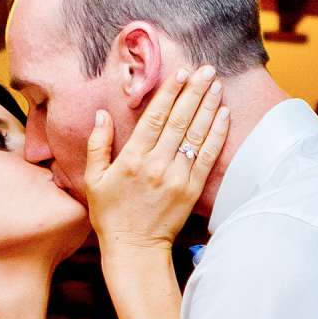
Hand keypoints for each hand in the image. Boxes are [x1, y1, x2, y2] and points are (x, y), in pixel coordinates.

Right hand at [85, 66, 229, 251]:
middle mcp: (157, 164)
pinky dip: (217, 134)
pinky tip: (223, 115)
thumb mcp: (93, 179)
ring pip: (196, 134)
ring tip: (216, 84)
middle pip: (179, 120)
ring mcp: (177, 177)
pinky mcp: (192, 189)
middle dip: (194, 91)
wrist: (135, 249)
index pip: (154, 118)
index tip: (181, 72)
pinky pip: (207, 156)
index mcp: (132, 159)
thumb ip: (97, 145)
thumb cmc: (111, 214)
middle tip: (206, 69)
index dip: (170, 93)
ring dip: (208, 106)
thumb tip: (101, 114)